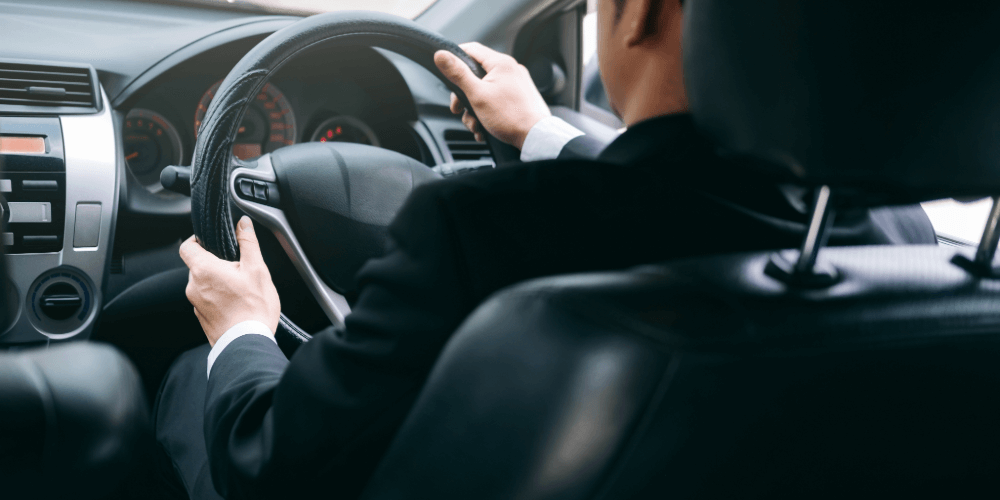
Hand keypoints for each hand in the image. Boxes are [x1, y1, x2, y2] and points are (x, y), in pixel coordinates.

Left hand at [179, 216, 280, 345]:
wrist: (247, 343)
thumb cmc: (253, 308)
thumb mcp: (257, 269)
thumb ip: (248, 243)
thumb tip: (243, 224)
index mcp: (203, 270)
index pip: (187, 246)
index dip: (197, 240)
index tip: (210, 241)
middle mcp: (193, 286)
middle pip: (198, 266)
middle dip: (215, 264)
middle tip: (238, 269)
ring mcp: (195, 304)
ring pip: (203, 284)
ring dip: (218, 282)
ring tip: (241, 290)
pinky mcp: (201, 318)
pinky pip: (207, 300)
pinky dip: (218, 298)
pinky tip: (237, 304)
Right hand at [434, 42, 550, 149]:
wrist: (536, 138)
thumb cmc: (510, 117)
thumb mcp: (477, 95)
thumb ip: (458, 74)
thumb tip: (441, 55)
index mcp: (501, 63)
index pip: (471, 49)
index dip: (454, 59)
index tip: (445, 73)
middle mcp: (511, 70)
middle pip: (476, 75)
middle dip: (463, 96)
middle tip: (458, 109)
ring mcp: (516, 84)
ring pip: (484, 91)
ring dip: (474, 110)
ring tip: (475, 125)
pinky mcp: (519, 98)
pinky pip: (496, 100)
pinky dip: (486, 114)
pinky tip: (484, 128)